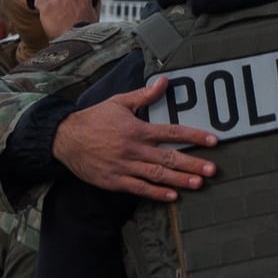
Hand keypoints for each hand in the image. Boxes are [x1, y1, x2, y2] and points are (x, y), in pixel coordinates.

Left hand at [36, 0, 101, 36]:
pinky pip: (38, 0)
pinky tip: (40, 10)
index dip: (69, 1)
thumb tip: (82, 8)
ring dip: (49, 3)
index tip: (67, 7)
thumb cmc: (84, 32)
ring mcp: (57, 0)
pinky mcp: (46, 7)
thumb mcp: (92, 17)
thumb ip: (85, 8)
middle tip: (58, 11)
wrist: (76, 40)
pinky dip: (38, 5)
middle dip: (59, 1)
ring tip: (49, 12)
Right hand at [55, 80, 218, 201]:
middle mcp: (133, 149)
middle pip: (168, 158)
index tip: (213, 141)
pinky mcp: (114, 181)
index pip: (172, 132)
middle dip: (192, 164)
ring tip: (199, 184)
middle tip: (213, 170)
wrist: (64, 139)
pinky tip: (172, 196)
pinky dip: (156, 193)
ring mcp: (124, 166)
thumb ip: (144, 95)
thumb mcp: (119, 102)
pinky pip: (138, 189)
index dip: (194, 136)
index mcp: (137, 129)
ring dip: (179, 180)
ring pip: (156, 175)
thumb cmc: (94, 119)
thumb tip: (165, 81)